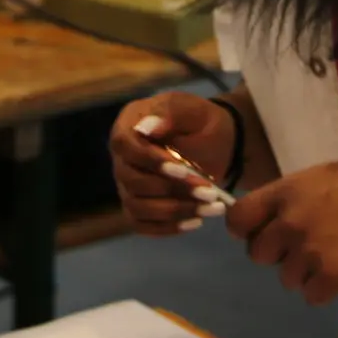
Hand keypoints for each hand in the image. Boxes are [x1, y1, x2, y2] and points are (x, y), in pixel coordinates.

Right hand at [110, 93, 235, 236]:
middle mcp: (122, 158)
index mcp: (128, 126)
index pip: (124, 145)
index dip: (150, 160)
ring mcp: (127, 185)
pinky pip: (143, 225)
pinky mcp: (138, 207)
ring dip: (174, 211)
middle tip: (208, 191)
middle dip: (170, 188)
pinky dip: (168, 227)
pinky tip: (195, 222)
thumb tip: (145, 128)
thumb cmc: (200, 122)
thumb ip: (170, 113)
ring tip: (209, 208)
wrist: (215, 143)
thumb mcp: (192, 109)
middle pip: (131, 180)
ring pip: (137, 206)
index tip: (181, 169)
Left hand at [226, 161, 337, 304]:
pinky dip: (323, 289)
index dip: (243, 229)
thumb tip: (266, 219)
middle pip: (258, 254)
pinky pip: (310, 295)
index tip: (255, 232)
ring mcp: (309, 254)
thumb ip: (286, 198)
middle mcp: (289, 225)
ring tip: (327, 257)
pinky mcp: (332, 278)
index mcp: (284, 194)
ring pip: (286, 278)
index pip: (237, 219)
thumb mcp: (315, 178)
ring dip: (302, 272)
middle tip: (298, 247)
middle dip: (276, 253)